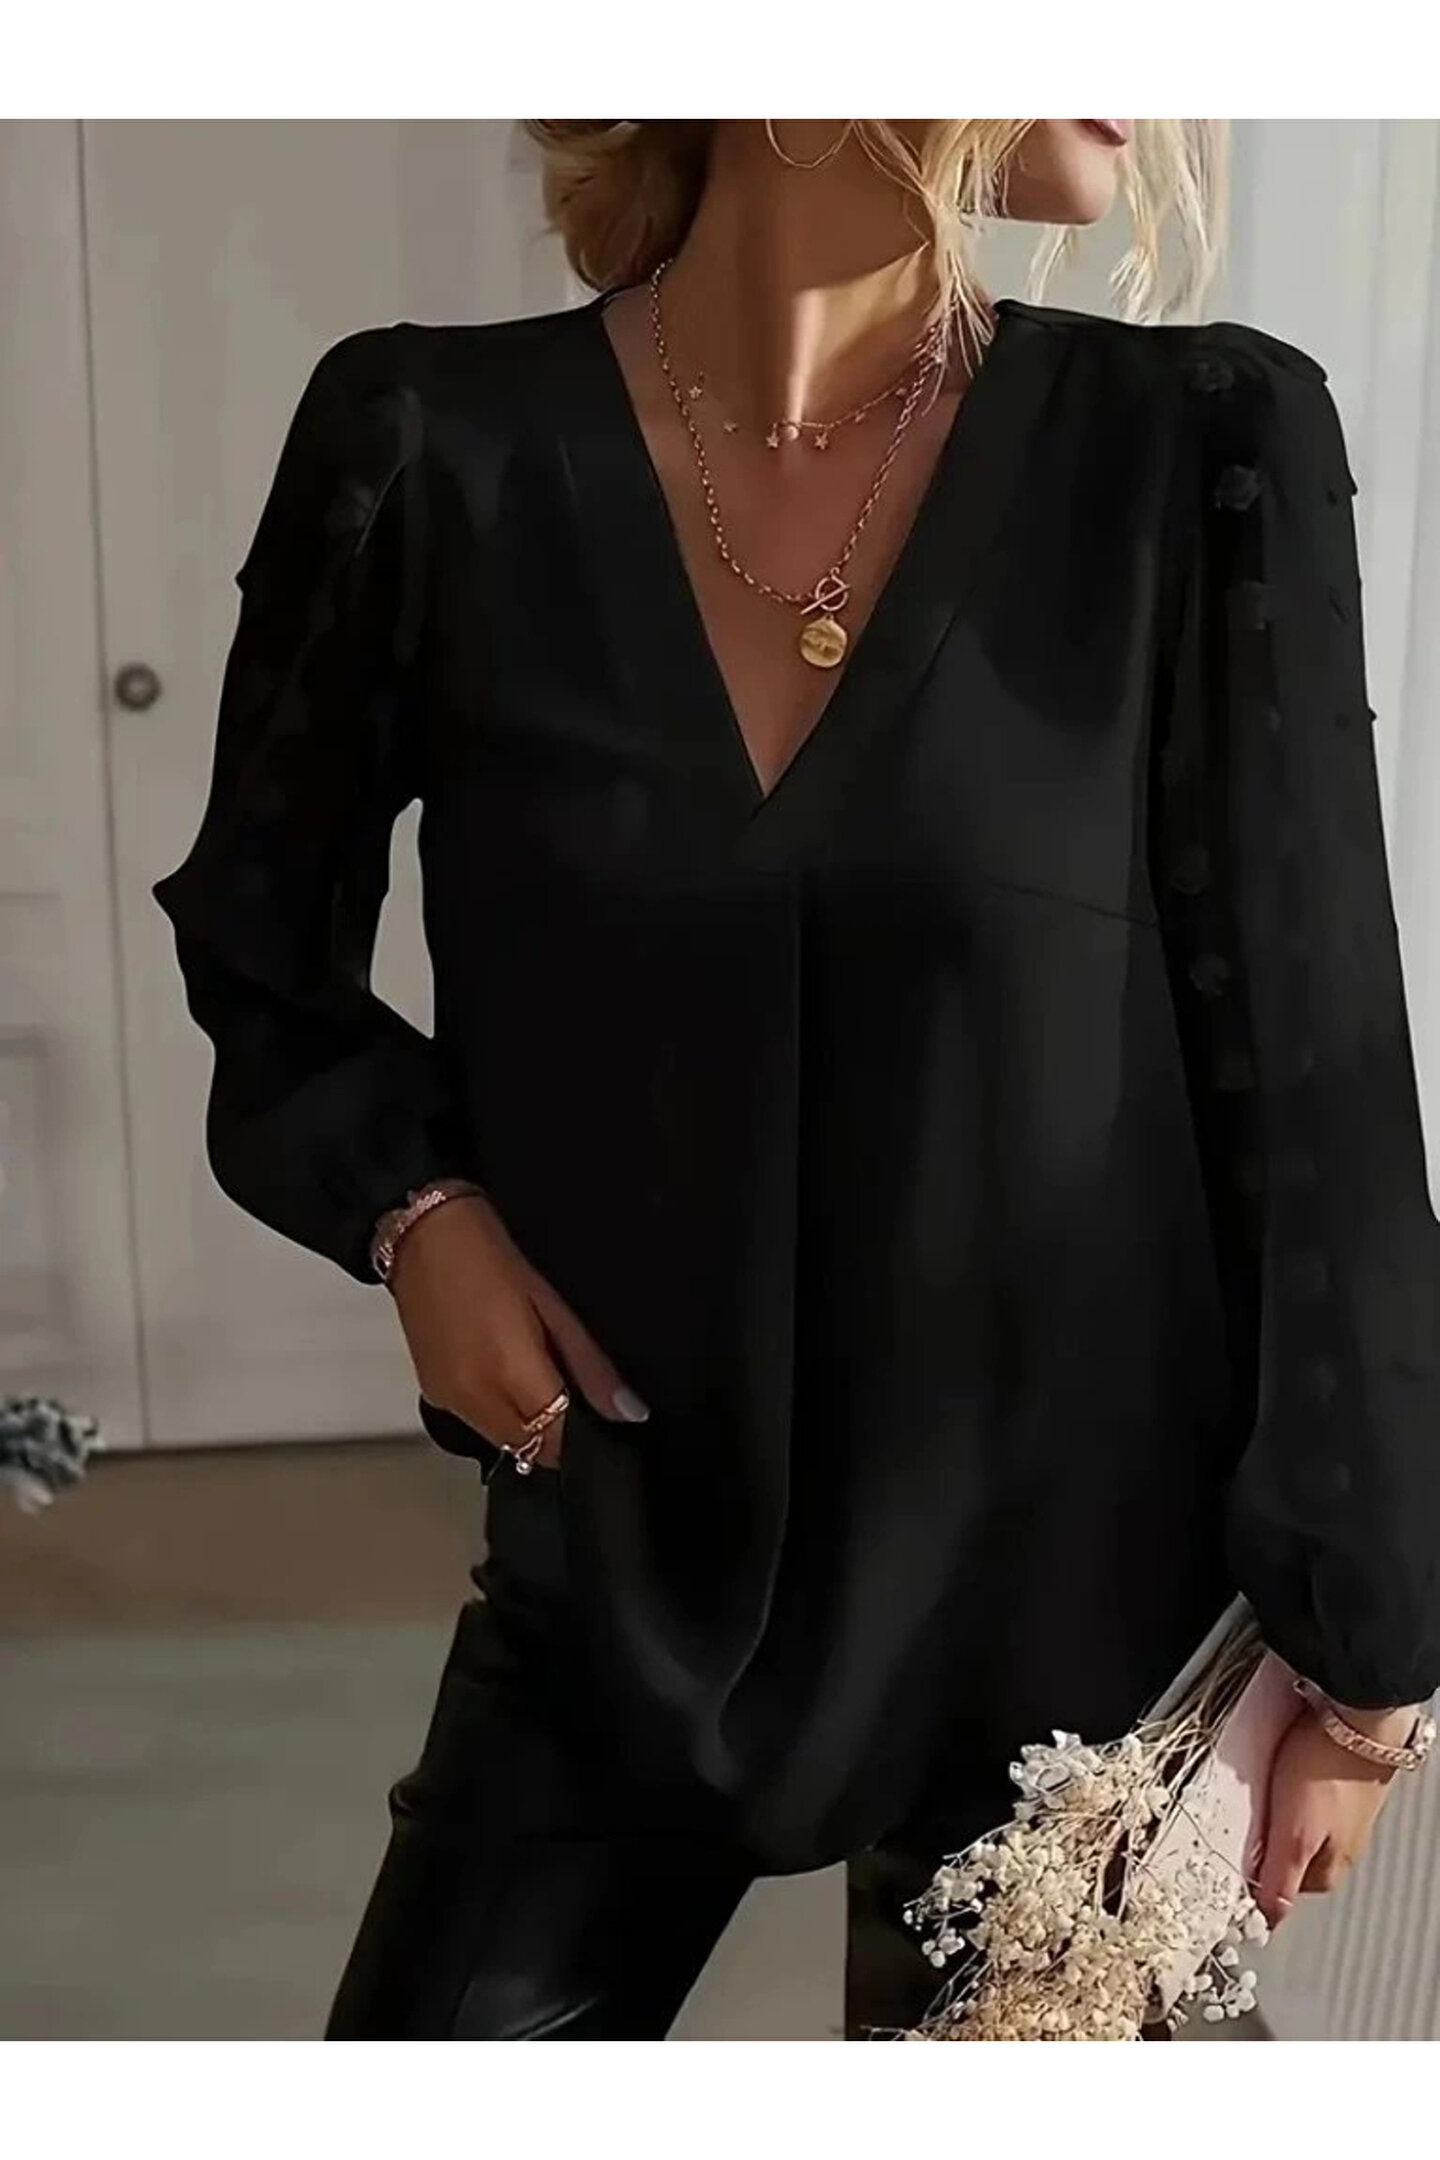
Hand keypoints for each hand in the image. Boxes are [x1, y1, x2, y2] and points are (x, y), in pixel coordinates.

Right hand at [388, 1189, 647, 1469]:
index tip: (599, 1418)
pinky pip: (478, 1424)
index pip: (555, 1440)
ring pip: (503, 1443)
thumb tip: (629, 1413)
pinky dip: (501, 1415)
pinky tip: (508, 1375)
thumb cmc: (490, 1255)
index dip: (582, 1437)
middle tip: (574, 1394)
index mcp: (507, 1372)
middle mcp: (473, 1398)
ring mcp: (448, 1400)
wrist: (423, 1234)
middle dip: (556, 1434)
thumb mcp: (552, 1304)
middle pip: (529, 1449)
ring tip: (539, 1378)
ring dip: (528, 1427)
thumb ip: (589, 1366)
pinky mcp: (433, 1393)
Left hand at [1254, 1701, 1414, 1926]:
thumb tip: (1271, 1920)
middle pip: (1294, 1859)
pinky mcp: (1341, 1780)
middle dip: (1268, 1846)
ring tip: (1264, 1796)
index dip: (1257, 1880)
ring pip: (1301, 1827)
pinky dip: (1292, 1789)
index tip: (1235, 1864)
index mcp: (1332, 1866)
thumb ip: (1282, 1879)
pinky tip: (1284, 1774)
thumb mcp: (1294, 1835)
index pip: (1286, 1893)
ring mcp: (1345, 1811)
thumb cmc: (1326, 1768)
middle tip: (1247, 1827)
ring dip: (1280, 1816)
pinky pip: (1309, 1796)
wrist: (1358, 1716)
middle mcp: (1343, 1844)